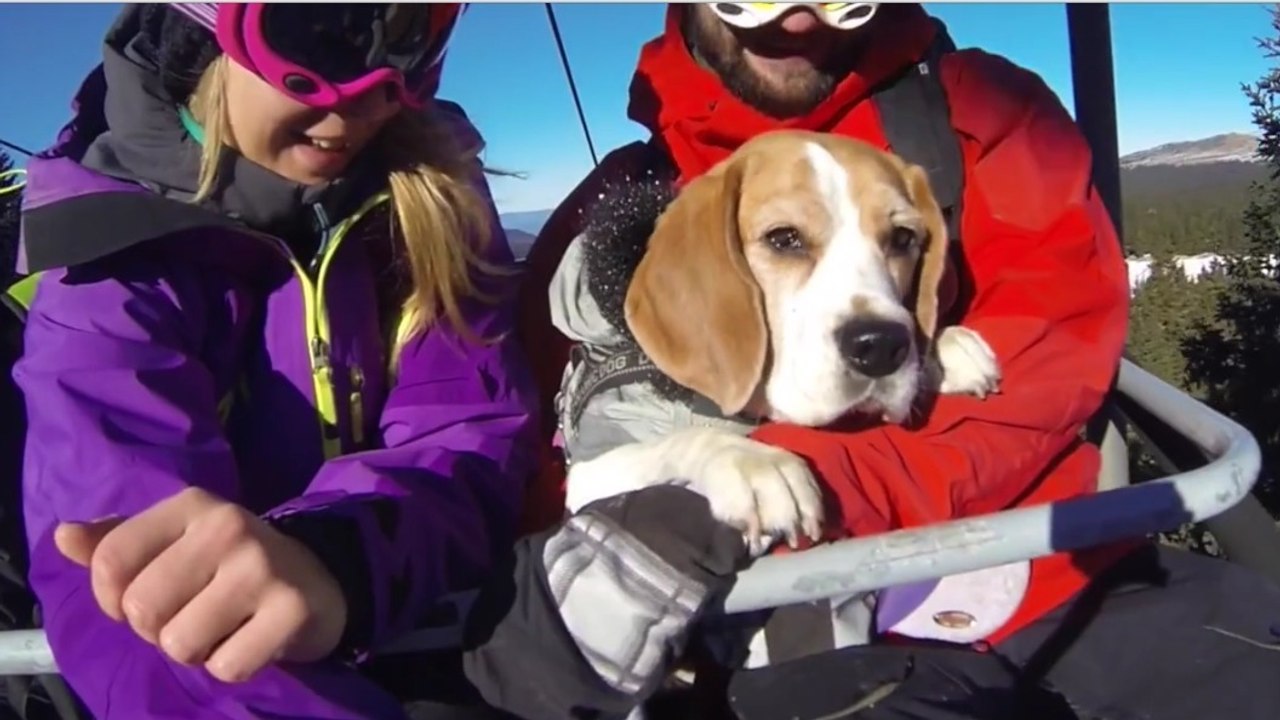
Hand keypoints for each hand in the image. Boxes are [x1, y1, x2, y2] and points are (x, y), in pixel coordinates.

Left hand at [55, 487, 347, 682]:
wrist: (320, 579)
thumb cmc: (230, 564)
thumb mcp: (175, 542)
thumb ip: (116, 542)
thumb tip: (64, 536)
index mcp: (192, 505)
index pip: (111, 560)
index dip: (112, 598)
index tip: (143, 600)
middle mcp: (228, 526)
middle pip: (143, 609)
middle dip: (158, 629)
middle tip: (192, 616)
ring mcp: (262, 567)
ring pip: (180, 644)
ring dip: (195, 652)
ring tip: (222, 628)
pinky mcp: (292, 609)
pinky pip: (226, 667)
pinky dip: (232, 666)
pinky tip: (251, 640)